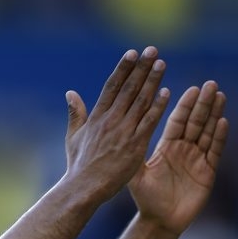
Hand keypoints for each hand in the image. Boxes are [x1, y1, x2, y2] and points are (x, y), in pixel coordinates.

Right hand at [64, 46, 171, 201]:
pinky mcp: (135, 145)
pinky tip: (167, 92)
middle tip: (153, 50)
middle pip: (128, 88)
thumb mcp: (73, 137)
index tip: (133, 53)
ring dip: (152, 81)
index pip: (112, 86)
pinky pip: (149, 121)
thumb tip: (70, 93)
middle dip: (141, 68)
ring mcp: (123, 131)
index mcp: (96, 117)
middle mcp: (110, 120)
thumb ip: (75, 113)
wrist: (84, 188)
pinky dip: (158, 106)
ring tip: (162, 64)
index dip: (123, 68)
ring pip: (140, 101)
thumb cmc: (79, 166)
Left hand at [128, 81, 228, 234]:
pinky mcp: (207, 172)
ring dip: (214, 114)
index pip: (177, 121)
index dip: (185, 105)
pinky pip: (214, 152)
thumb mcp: (136, 173)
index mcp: (167, 147)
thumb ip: (131, 153)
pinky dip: (218, 137)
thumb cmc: (145, 198)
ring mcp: (197, 160)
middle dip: (203, 103)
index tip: (192, 88)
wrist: (158, 221)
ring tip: (220, 95)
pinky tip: (223, 122)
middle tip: (210, 84)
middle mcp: (184, 150)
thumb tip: (119, 131)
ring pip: (207, 132)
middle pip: (195, 122)